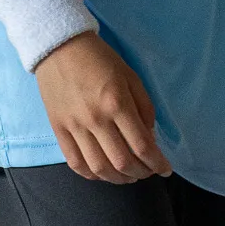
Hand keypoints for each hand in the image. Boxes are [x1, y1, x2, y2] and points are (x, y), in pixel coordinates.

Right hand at [33, 34, 170, 183]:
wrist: (59, 46)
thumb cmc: (100, 58)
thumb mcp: (131, 76)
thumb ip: (144, 108)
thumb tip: (148, 139)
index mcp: (117, 103)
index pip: (142, 146)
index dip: (157, 163)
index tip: (165, 170)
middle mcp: (96, 119)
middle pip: (122, 162)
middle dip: (141, 173)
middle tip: (148, 171)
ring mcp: (74, 127)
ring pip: (99, 168)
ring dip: (118, 179)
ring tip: (128, 175)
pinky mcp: (58, 130)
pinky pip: (75, 163)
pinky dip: (92, 175)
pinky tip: (103, 172)